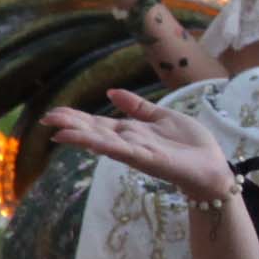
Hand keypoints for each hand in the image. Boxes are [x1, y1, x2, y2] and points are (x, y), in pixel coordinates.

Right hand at [40, 91, 235, 203]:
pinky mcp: (151, 160)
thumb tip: (109, 92)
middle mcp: (129, 143)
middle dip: (71, 125)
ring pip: (105, 143)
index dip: (75, 117)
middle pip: (95, 132)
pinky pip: (126, 152)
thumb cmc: (189, 143)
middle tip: (46, 119)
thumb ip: (136, 107)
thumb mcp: (161, 116)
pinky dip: (109, 147)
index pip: (96, 123)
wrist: (212, 166)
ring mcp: (138, 153)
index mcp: (130, 132)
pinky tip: (92, 143)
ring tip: (60, 131)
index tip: (53, 113)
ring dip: (83, 137)